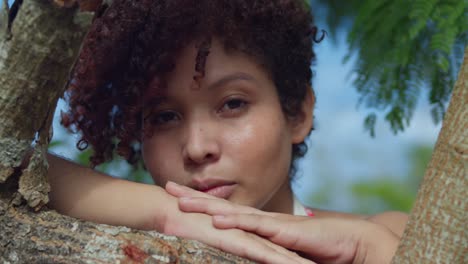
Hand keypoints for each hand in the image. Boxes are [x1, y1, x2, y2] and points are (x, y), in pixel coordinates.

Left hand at [167, 182, 398, 263]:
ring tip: (183, 199)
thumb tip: (245, 250)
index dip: (201, 202)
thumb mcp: (281, 249)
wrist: (351, 241)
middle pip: (222, 206)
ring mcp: (273, 224)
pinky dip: (237, 224)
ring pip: (234, 213)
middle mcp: (262, 220)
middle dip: (195, 196)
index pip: (224, 211)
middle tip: (167, 185)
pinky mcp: (287, 233)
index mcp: (259, 224)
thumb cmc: (318, 247)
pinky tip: (218, 222)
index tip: (178, 195)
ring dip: (208, 206)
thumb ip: (263, 248)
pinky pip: (258, 228)